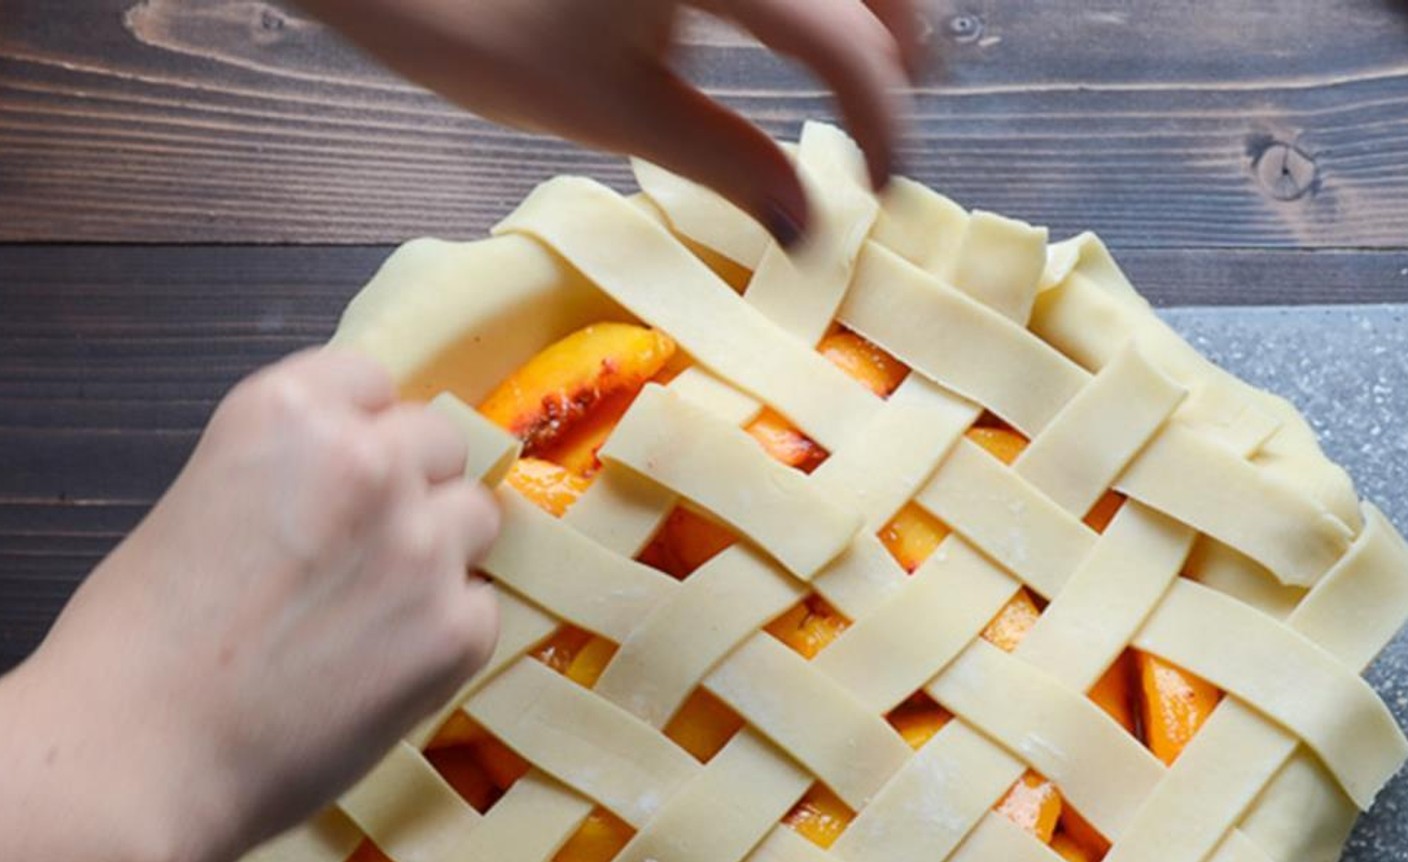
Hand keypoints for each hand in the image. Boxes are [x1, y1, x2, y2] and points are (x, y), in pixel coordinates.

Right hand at [30, 347, 499, 861]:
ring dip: (442, 552)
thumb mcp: (210, 498)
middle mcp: (371, 460)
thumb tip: (360, 473)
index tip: (348, 472)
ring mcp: (424, 544)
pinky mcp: (459, 627)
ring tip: (379, 610)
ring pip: (476, 518)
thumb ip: (297, 469)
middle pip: (441, 442)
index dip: (364, 429)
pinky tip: (387, 665)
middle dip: (414, 485)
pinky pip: (482, 605)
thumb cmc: (144, 636)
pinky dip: (448, 631)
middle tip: (368, 550)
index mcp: (292, 411)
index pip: (375, 381)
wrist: (144, 756)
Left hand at [299, 0, 922, 240]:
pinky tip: (807, 22)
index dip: (880, 120)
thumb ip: (728, 162)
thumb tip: (809, 228)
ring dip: (868, 6)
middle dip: (899, 43)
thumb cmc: (487, 35)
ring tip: (861, 71)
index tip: (883, 185)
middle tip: (889, 117)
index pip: (845, 42)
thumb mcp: (615, 112)